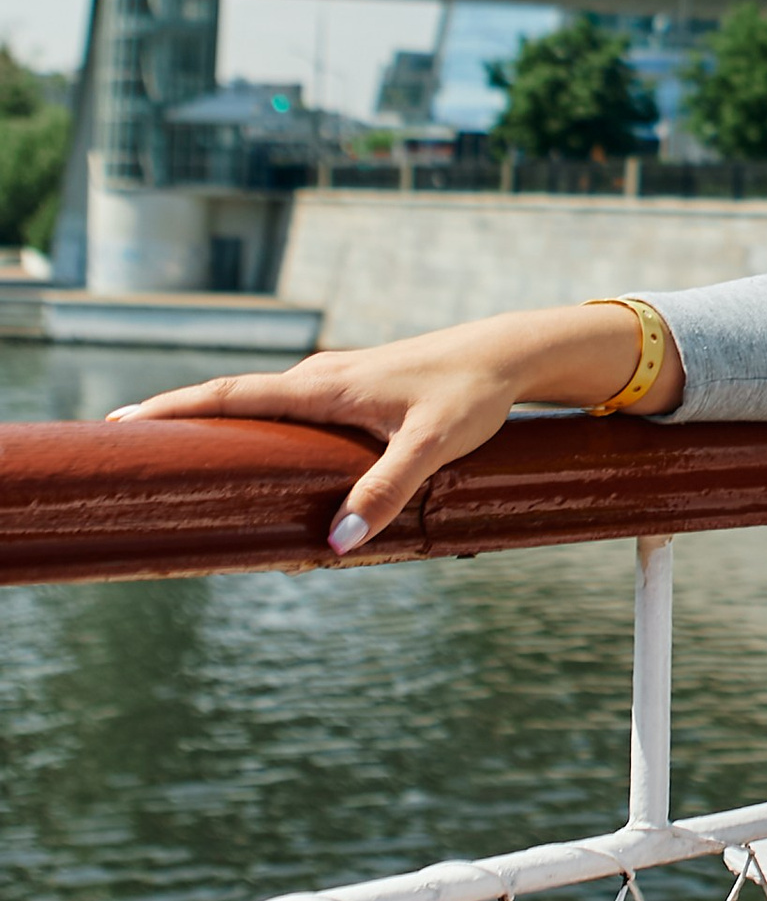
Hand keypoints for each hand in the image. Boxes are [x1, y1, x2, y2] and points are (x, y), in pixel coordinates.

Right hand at [104, 304, 679, 551]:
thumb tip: (334, 546)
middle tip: (124, 442)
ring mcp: (334, 381)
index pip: (232, 395)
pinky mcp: (353, 391)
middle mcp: (319, 377)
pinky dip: (256, 425)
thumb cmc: (473, 395)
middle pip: (232, 398)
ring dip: (216, 423)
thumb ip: (386, 492)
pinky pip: (288, 410)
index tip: (122, 421)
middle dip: (178, 417)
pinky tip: (250, 453)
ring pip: (261, 404)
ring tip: (172, 454)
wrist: (510, 354)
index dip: (175, 408)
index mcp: (323, 385)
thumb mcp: (432, 447)